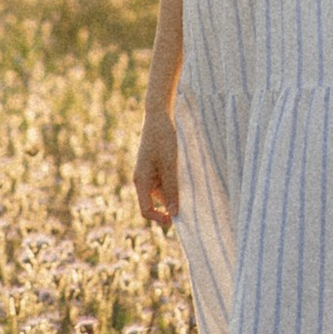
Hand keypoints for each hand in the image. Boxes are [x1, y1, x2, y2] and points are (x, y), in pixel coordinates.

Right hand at [133, 104, 179, 226]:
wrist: (159, 114)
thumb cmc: (163, 138)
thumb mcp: (170, 165)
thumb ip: (171, 189)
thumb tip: (173, 213)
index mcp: (141, 181)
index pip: (146, 210)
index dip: (160, 218)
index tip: (177, 219)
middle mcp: (143, 180)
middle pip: (156, 202)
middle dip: (171, 204)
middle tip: (191, 203)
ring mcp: (149, 173)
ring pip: (163, 192)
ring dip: (175, 192)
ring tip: (191, 184)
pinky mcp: (156, 166)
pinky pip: (165, 181)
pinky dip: (176, 182)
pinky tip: (187, 175)